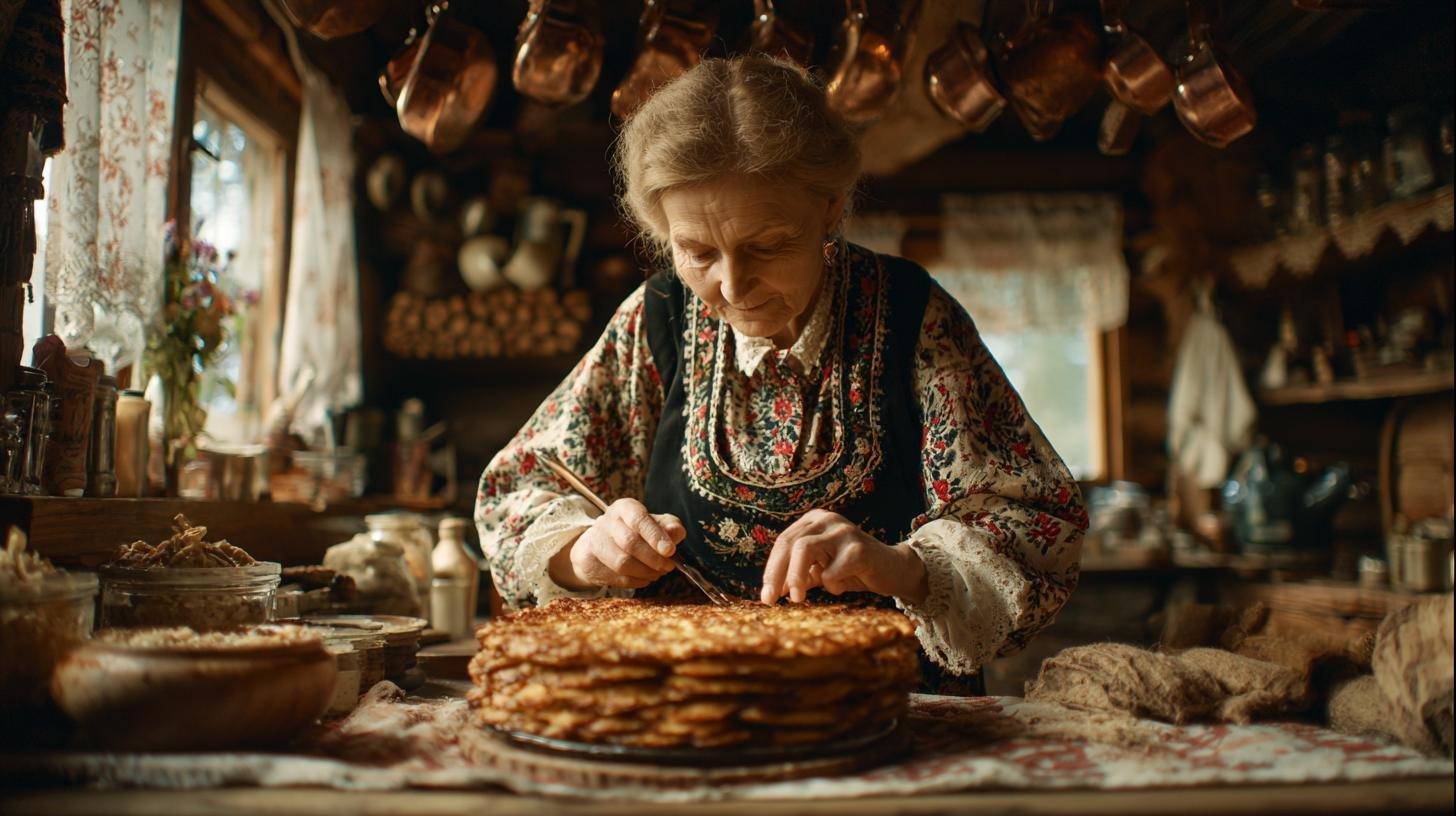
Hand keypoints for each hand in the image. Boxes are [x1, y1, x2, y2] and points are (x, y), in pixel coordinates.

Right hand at [549, 498, 685, 589]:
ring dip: (646, 572)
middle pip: (630, 542)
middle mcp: (607, 521)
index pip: (639, 519)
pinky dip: (637, 581)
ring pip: (622, 563)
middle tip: (668, 566)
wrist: (601, 545)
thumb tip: (677, 532)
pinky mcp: (591, 562)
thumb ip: (668, 526)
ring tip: (658, 573)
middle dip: (653, 558)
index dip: (655, 535)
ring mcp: (596, 542)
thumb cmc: (634, 532)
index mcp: (625, 507)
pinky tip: (646, 578)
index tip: (670, 550)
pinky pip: (617, 577)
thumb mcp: (654, 524)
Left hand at [759, 509, 927, 604]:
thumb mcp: (821, 570)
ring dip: (796, 577)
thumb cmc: (854, 570)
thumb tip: (772, 592)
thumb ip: (798, 576)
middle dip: (776, 574)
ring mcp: (843, 531)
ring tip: (798, 599)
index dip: (771, 570)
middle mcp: (827, 520)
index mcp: (815, 520)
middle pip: (789, 544)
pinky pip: (831, 571)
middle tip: (770, 600)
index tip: (766, 596)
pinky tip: (842, 587)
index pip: (783, 542)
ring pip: (804, 550)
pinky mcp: (859, 549)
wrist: (895, 570)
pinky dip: (831, 585)